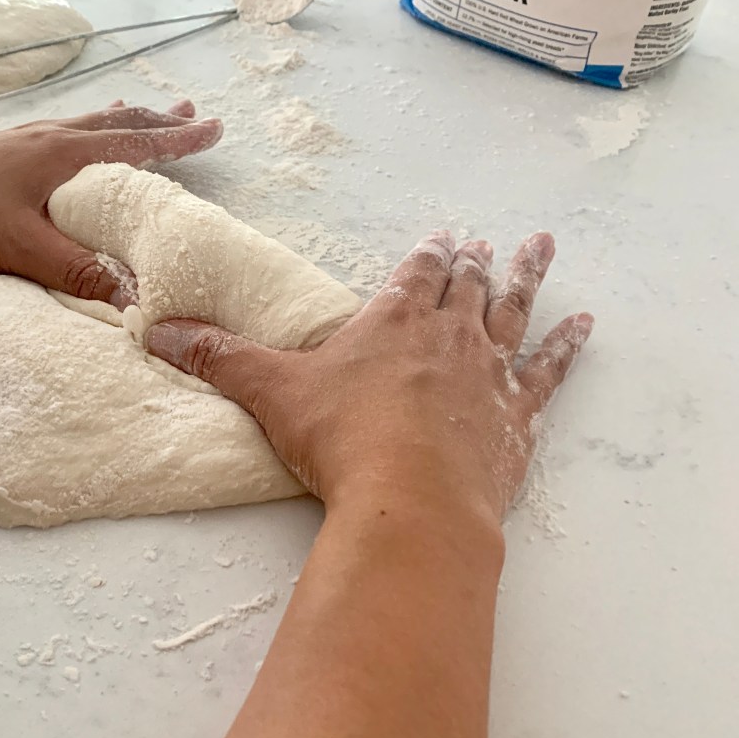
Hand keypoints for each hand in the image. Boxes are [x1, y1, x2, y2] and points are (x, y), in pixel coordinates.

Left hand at [0, 100, 220, 307]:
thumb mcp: (22, 249)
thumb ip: (79, 271)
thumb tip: (135, 299)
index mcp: (63, 155)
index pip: (135, 144)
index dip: (178, 140)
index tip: (214, 128)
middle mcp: (50, 137)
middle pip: (119, 123)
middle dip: (161, 122)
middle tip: (195, 115)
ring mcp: (27, 140)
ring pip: (93, 123)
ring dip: (130, 121)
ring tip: (154, 113)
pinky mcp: (7, 151)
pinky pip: (67, 131)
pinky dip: (94, 128)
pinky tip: (81, 135)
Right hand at [145, 231, 592, 522]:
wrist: (411, 501)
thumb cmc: (342, 439)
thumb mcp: (271, 392)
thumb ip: (217, 358)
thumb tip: (155, 332)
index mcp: (391, 323)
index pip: (415, 274)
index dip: (428, 255)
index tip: (443, 237)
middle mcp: (446, 337)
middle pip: (467, 286)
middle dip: (474, 262)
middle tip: (487, 241)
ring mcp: (488, 374)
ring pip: (512, 313)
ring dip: (526, 279)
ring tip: (542, 248)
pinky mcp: (515, 417)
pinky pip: (547, 372)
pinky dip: (565, 347)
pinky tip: (583, 327)